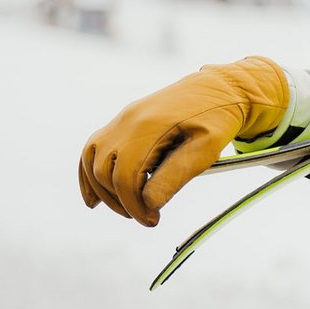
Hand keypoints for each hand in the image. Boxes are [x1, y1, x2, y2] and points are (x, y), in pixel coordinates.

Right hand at [78, 56, 288, 225]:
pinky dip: (89, 174)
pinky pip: (93, 148)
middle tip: (145, 216)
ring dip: (103, 190)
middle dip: (121, 201)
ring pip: (91, 160)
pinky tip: (94, 198)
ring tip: (126, 209)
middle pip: (104, 171)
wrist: (220, 88)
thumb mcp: (208, 148)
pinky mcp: (122, 121)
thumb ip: (177, 175)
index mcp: (149, 126)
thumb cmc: (218, 119)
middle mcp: (128, 120)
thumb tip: (149, 204)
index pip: (125, 176)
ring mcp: (122, 118)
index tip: (152, 220)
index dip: (133, 204)